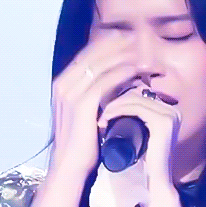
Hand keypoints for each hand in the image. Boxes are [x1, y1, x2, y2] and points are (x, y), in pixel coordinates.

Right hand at [49, 34, 139, 179]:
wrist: (70, 167)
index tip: (128, 39)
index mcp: (63, 85)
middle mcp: (63, 85)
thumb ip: (96, 96)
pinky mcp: (81, 105)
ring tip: (141, 52)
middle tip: (138, 39)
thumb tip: (117, 84)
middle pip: (92, 54)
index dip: (108, 44)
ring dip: (122, 56)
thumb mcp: (86, 114)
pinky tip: (135, 70)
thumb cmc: (82, 144)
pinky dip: (120, 74)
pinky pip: (103, 82)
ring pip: (99, 65)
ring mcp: (70, 94)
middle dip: (116, 45)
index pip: (87, 55)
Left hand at [97, 82, 181, 196]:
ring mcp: (170, 115)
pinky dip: (117, 110)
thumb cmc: (145, 163)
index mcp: (170, 112)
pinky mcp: (163, 122)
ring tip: (101, 118)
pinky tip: (106, 119)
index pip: (140, 95)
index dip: (119, 99)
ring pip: (134, 99)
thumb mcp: (142, 136)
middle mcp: (173, 110)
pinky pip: (135, 107)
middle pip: (137, 94)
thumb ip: (137, 121)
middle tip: (98, 113)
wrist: (155, 183)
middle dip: (115, 101)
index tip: (103, 110)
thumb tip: (115, 105)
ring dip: (113, 106)